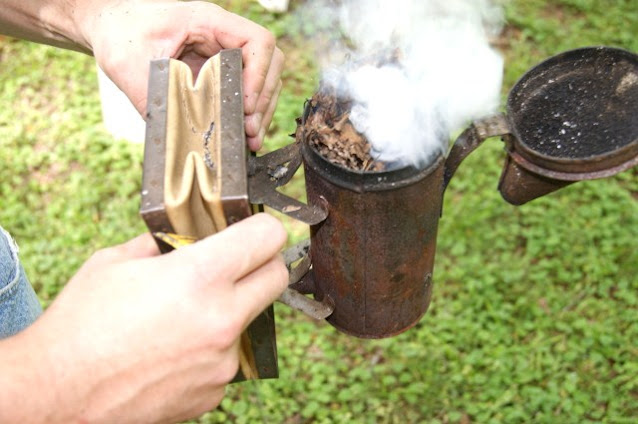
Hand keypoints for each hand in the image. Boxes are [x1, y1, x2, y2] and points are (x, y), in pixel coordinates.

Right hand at [0, 213, 287, 422]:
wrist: (56, 393)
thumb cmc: (80, 322)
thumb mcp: (117, 261)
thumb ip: (166, 244)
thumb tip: (192, 236)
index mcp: (200, 277)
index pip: (267, 238)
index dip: (264, 227)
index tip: (256, 229)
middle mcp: (221, 319)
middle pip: (277, 278)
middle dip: (262, 265)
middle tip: (236, 264)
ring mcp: (222, 360)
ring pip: (249, 320)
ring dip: (230, 311)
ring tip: (181, 318)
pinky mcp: (215, 391)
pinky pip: (226, 358)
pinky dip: (209, 350)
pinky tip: (172, 352)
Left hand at [84, 0, 284, 150]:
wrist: (109, 26)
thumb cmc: (120, 34)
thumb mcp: (130, 66)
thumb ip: (154, 100)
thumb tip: (176, 138)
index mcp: (207, 21)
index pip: (257, 41)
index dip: (259, 74)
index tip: (246, 104)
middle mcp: (223, 35)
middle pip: (269, 63)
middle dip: (264, 99)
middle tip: (250, 130)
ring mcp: (223, 52)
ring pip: (263, 79)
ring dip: (262, 110)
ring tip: (251, 139)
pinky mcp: (219, 71)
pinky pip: (246, 89)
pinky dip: (249, 112)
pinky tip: (244, 134)